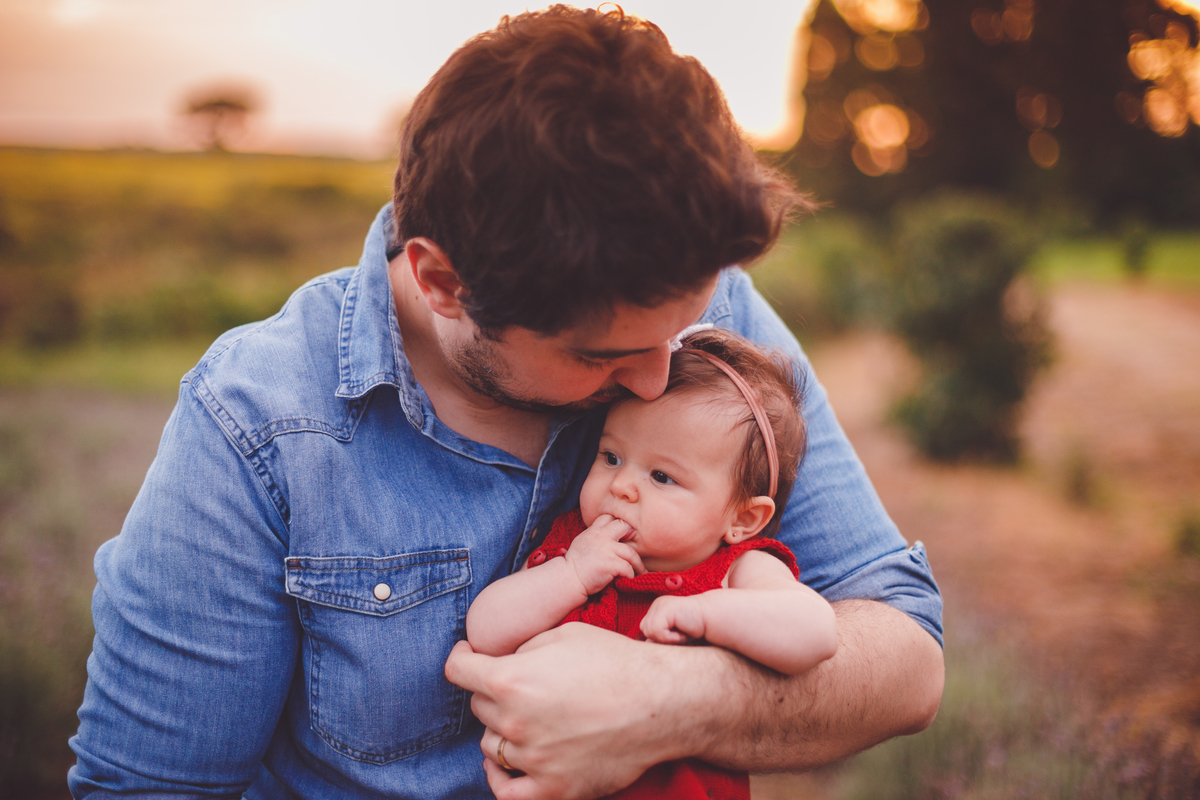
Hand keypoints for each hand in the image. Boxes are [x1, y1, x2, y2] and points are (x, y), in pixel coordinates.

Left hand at [445, 623, 710, 799]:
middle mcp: (514, 722)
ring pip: (491, 745)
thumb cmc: (615, 662)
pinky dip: (500, 778)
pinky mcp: (553, 788)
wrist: (661, 703)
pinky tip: (506, 764)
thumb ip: (521, 651)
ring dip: (503, 730)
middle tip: (522, 685)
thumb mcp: (562, 635)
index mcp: (511, 679)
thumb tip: (501, 662)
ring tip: (531, 718)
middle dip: (494, 692)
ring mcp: (532, 759)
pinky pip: (506, 792)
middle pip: (479, 707)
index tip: (468, 656)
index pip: (458, 670)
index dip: (461, 657)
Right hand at [563, 514, 644, 594]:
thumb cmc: (575, 565)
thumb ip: (595, 537)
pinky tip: (630, 579)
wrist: (568, 579)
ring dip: (638, 564)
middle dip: (632, 536)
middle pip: (624, 527)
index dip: (617, 524)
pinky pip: (628, 568)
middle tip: (635, 549)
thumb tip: (609, 537)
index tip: (624, 535)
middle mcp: (601, 537)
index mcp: (593, 531)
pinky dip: (631, 575)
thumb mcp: (582, 542)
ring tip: (641, 571)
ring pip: (631, 552)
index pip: (609, 518)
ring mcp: (607, 550)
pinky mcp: (611, 564)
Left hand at [640, 594, 706, 643]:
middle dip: (662, 638)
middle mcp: (658, 604)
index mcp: (658, 608)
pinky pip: (657, 631)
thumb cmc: (696, 629)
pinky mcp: (665, 609)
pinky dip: (671, 637)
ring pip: (650, 631)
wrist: (713, 618)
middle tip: (680, 634)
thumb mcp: (674, 636)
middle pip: (646, 629)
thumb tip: (646, 644)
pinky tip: (683, 632)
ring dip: (668, 638)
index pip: (646, 628)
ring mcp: (661, 605)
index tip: (678, 634)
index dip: (660, 637)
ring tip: (682, 632)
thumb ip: (659, 639)